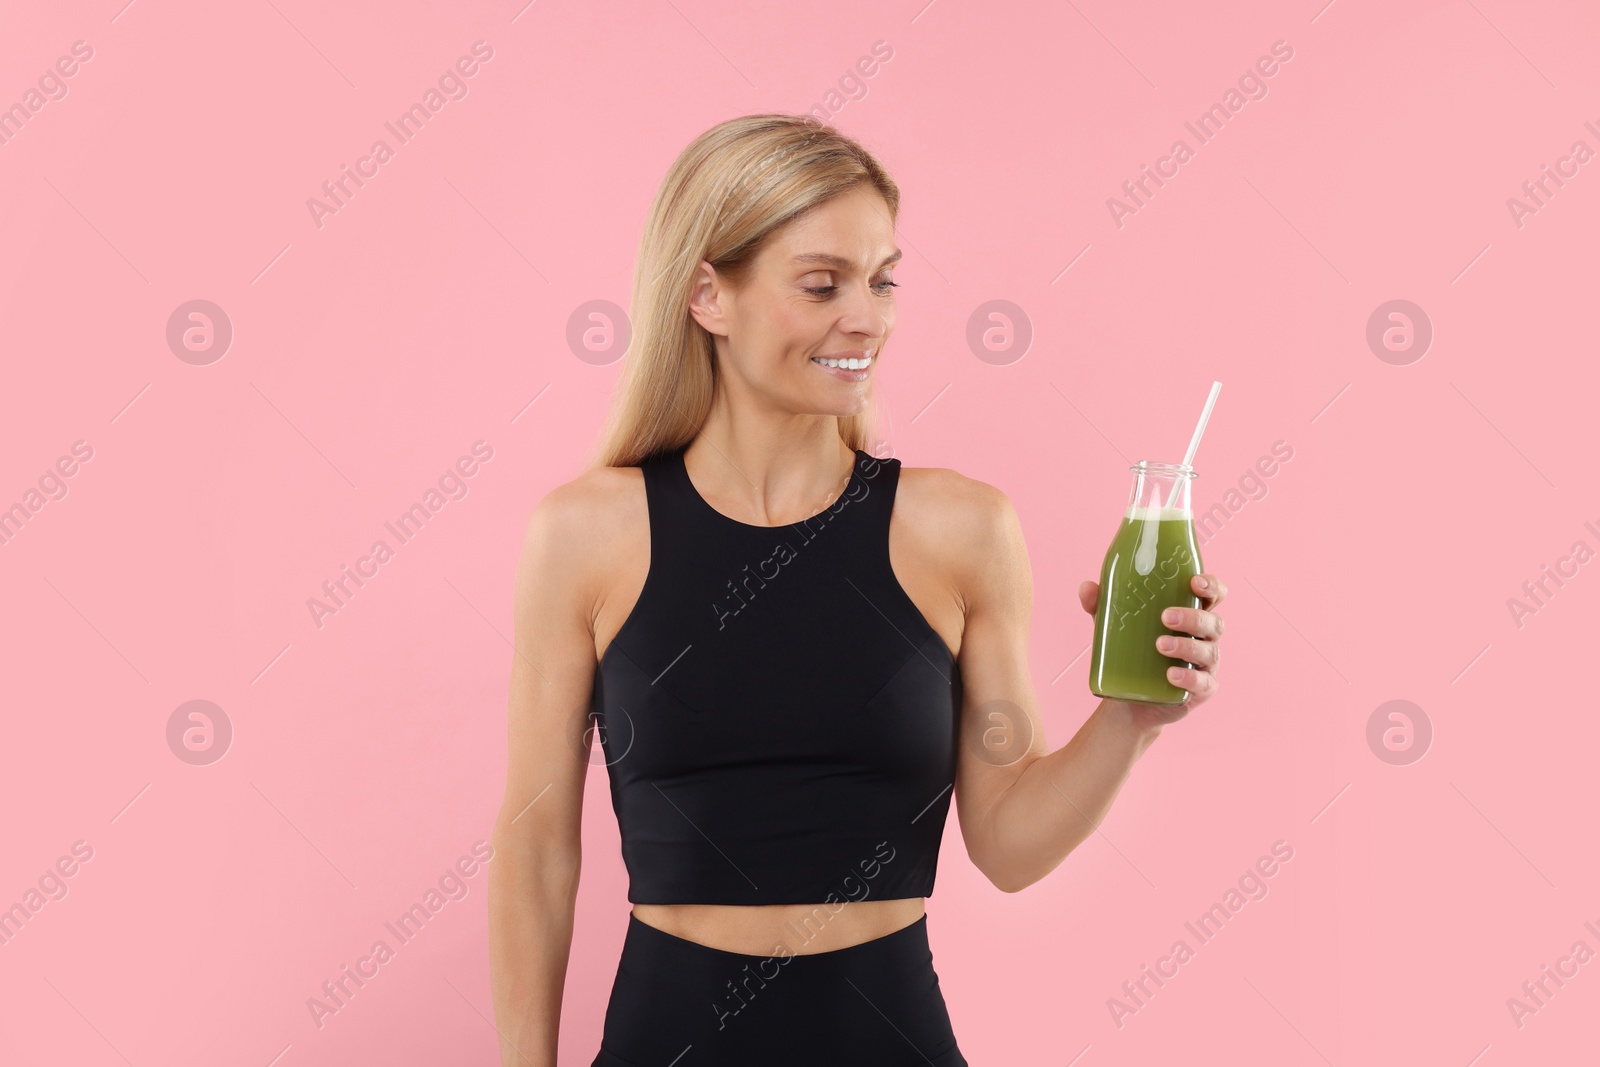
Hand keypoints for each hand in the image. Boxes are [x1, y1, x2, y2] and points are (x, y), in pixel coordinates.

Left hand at [1078, 573, 1227, 727]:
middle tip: (1165, 616)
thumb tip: (1087, 587)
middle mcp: (1204, 638)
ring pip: (1208, 651)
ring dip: (1187, 645)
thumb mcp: (1116, 626)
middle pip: (1213, 622)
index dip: (1211, 586)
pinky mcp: (1201, 689)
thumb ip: (1103, 604)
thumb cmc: (1133, 650)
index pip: (1213, 595)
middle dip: (1192, 617)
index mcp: (1191, 615)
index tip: (1194, 581)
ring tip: (1159, 645)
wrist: (1131, 698)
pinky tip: (1172, 675)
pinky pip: (1203, 683)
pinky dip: (1189, 677)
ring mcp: (1205, 664)